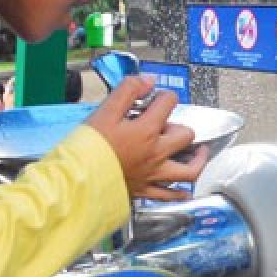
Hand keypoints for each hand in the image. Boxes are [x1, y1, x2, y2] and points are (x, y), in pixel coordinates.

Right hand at [86, 76, 208, 200]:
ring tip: (199, 152)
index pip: (168, 103)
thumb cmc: (88, 146)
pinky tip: (184, 189)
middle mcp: (156, 153)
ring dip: (197, 160)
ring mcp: (153, 174)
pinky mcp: (145, 191)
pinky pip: (170, 195)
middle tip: (168, 127)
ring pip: (188, 170)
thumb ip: (128, 90)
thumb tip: (148, 81)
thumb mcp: (105, 110)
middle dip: (179, 126)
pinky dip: (181, 192)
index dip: (164, 96)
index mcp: (147, 130)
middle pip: (185, 135)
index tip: (157, 98)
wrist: (77, 179)